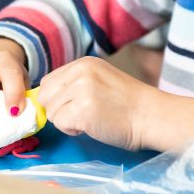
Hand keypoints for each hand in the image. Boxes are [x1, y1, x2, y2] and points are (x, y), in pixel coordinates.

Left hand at [35, 57, 193, 151]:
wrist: (152, 116)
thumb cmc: (128, 105)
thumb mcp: (100, 80)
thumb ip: (74, 83)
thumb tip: (42, 98)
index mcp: (84, 63)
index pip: (48, 81)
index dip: (57, 98)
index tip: (74, 106)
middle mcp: (80, 72)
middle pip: (44, 96)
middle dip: (58, 110)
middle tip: (82, 114)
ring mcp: (81, 90)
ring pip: (51, 111)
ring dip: (66, 121)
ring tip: (91, 119)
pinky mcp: (82, 110)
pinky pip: (59, 123)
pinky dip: (72, 130)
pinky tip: (91, 126)